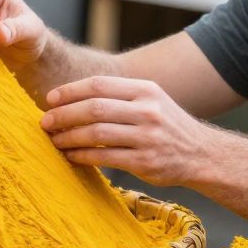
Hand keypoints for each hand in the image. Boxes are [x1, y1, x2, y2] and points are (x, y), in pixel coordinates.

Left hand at [41, 76, 213, 185]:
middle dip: (64, 115)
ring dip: (69, 137)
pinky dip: (82, 156)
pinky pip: (104, 157)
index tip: (50, 99)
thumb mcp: (150, 100)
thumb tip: (72, 98)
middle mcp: (147, 110)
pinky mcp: (144, 162)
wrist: (201, 154)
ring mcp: (147, 137)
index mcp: (145, 90)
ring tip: (54, 140)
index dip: (70, 92)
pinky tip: (71, 155)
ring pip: (96, 133)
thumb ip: (119, 96)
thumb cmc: (166, 126)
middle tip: (45, 122)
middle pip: (94, 108)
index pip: (99, 85)